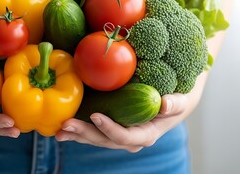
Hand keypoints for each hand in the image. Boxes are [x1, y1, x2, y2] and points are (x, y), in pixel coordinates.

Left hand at [55, 93, 188, 151]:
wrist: (171, 103)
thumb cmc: (176, 99)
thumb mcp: (181, 100)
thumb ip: (175, 104)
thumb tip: (166, 103)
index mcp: (145, 135)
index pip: (125, 137)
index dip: (110, 129)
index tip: (95, 116)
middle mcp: (130, 139)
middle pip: (104, 140)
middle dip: (84, 133)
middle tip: (66, 124)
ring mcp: (118, 136)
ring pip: (94, 138)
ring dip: (76, 134)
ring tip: (58, 130)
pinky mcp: (110, 128)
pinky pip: (92, 132)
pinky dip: (77, 130)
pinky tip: (61, 128)